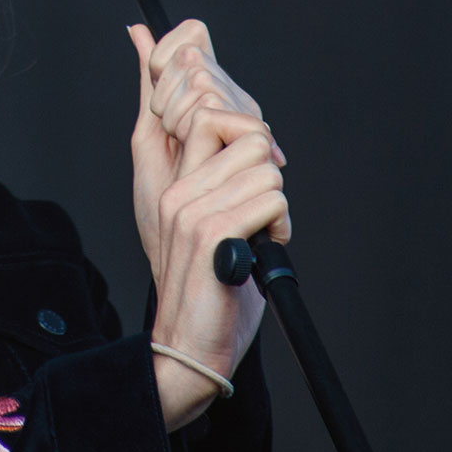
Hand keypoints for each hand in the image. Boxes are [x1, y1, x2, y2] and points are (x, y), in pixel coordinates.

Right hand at [128, 22, 287, 430]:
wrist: (190, 347)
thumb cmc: (208, 284)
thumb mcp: (205, 217)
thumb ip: (204, 167)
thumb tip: (194, 122)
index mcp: (171, 178)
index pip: (204, 104)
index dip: (241, 123)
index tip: (256, 162)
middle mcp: (175, 187)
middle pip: (243, 126)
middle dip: (269, 164)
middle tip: (261, 207)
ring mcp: (190, 209)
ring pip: (264, 162)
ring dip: (277, 202)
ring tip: (259, 235)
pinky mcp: (211, 234)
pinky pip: (269, 197)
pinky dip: (280, 225)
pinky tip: (262, 250)